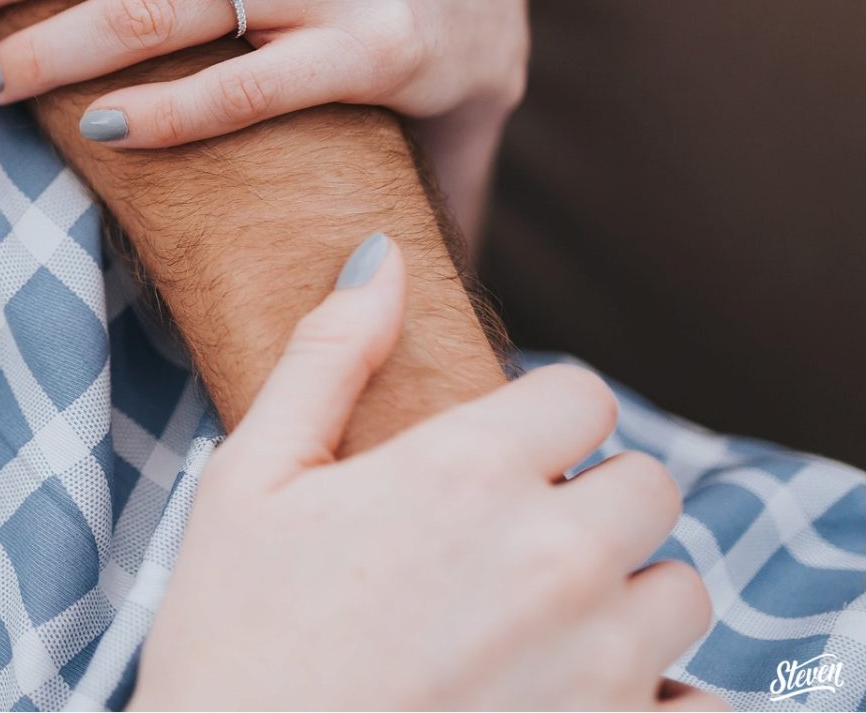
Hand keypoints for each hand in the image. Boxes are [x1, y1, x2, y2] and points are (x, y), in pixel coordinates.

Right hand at [131, 233, 719, 710]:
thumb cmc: (230, 637)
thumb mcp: (249, 478)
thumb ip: (327, 357)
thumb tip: (379, 257)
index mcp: (465, 472)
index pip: (583, 395)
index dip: (541, 418)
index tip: (499, 457)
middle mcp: (553, 558)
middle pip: (647, 486)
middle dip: (589, 501)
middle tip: (511, 543)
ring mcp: (597, 663)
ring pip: (679, 590)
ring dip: (625, 595)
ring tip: (537, 623)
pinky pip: (696, 702)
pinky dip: (655, 695)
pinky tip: (569, 690)